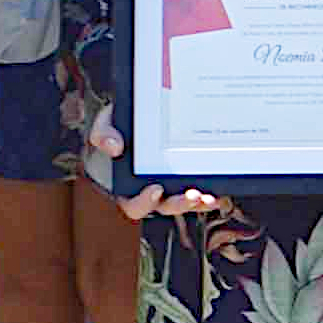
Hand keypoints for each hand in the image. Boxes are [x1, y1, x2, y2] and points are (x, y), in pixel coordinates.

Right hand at [85, 108, 223, 218]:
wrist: (139, 114)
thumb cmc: (118, 124)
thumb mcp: (105, 124)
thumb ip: (103, 134)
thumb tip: (114, 146)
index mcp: (127, 187)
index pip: (133, 205)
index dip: (144, 202)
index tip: (156, 189)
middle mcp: (152, 191)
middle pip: (165, 207)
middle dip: (180, 204)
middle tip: (193, 195)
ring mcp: (171, 186)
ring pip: (186, 203)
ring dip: (198, 203)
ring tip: (210, 198)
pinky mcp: (187, 177)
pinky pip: (200, 190)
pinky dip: (210, 192)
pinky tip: (219, 191)